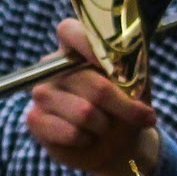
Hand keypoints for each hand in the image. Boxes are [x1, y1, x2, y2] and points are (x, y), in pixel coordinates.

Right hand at [25, 19, 161, 175]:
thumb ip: (132, 67)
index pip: (69, 30)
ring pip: (85, 112)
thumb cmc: (125, 108)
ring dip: (104, 125)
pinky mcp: (35, 118)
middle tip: (141, 116)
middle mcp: (53, 67)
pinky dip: (87, 140)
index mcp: (75, 49)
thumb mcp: (137, 84)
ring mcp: (42, 92)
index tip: (113, 65)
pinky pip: (70, 132)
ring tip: (105, 126)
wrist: (116, 145)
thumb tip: (126, 62)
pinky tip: (86, 137)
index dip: (88, 45)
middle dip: (124, 106)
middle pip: (95, 84)